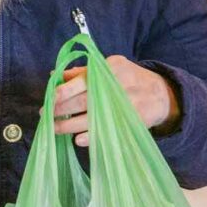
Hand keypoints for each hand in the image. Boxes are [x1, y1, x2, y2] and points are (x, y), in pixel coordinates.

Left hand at [53, 56, 179, 145]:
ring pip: (90, 118)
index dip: (63, 91)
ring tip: (54, 128)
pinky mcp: (128, 124)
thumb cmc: (129, 78)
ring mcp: (124, 107)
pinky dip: (89, 137)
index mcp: (112, 69)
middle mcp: (117, 87)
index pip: (82, 80)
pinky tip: (77, 139)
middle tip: (45, 114)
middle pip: (83, 101)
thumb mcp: (111, 67)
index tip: (49, 98)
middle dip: (61, 109)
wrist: (161, 96)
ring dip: (69, 126)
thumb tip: (55, 75)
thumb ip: (83, 71)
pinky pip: (104, 132)